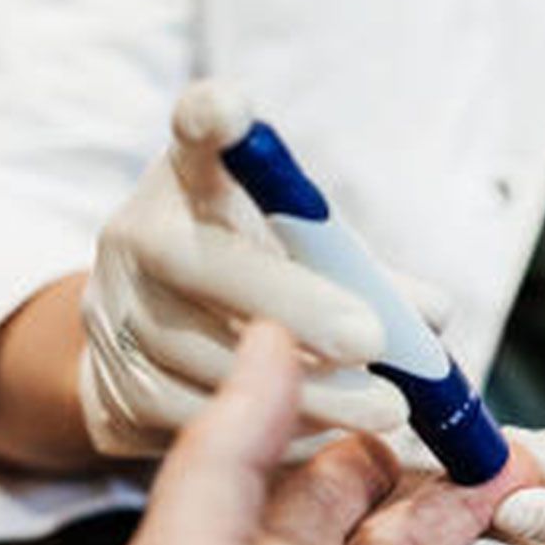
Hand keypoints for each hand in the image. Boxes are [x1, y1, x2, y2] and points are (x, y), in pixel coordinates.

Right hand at [80, 80, 449, 457]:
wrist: (150, 354)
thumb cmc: (250, 285)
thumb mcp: (300, 257)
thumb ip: (364, 275)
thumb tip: (432, 316)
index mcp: (187, 182)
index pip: (193, 132)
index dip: (209, 120)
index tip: (232, 111)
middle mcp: (136, 235)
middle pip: (202, 263)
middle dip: (296, 305)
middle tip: (374, 341)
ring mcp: (112, 313)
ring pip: (201, 355)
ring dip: (305, 389)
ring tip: (383, 408)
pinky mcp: (111, 388)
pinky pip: (194, 416)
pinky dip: (269, 428)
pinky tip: (328, 432)